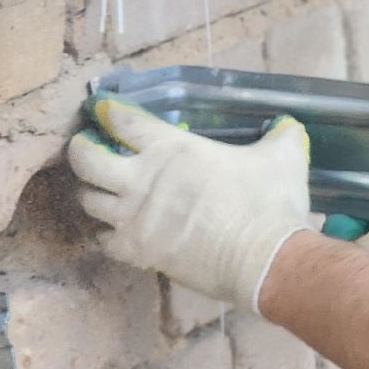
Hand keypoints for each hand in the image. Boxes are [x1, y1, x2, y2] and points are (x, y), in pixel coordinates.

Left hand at [68, 95, 311, 315]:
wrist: (264, 260)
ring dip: (91, 192)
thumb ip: (281, 136)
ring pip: (88, 200)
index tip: (104, 109)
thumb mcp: (283, 157)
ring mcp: (135, 218)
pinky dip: (106, 234)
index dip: (108, 110)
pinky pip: (103, 240)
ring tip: (102, 190)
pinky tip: (117, 230)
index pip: (123, 120)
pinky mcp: (137, 251)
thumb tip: (288, 126)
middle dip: (81, 149)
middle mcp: (142, 179)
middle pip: (86, 159)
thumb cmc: (269, 203)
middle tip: (89, 148)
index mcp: (173, 148)